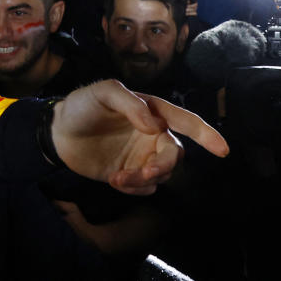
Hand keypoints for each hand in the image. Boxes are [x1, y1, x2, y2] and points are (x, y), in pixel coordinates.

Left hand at [50, 80, 227, 194]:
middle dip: (164, 167)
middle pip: (174, 155)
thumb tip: (155, 126)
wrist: (57, 132)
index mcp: (151, 111)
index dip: (206, 134)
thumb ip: (130, 104)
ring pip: (161, 175)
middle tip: (144, 172)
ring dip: (143, 180)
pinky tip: (114, 179)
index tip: (223, 150)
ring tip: (117, 178)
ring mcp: (141, 155)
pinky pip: (145, 188)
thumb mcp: (103, 92)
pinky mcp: (130, 174)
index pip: (185, 121)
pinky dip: (135, 188)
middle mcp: (151, 134)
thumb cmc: (82, 105)